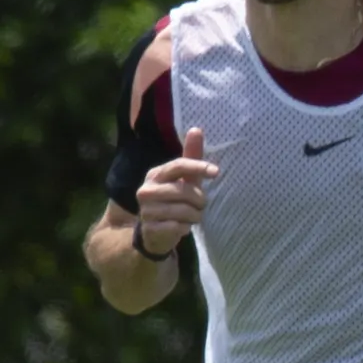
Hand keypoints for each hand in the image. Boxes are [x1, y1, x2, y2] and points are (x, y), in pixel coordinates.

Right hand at [134, 125, 217, 260]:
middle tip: (200, 205)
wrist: (152, 233)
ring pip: (184, 211)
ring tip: (192, 217)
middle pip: (185, 191)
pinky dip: (186, 228)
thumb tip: (197, 129)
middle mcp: (146, 190)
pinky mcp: (150, 229)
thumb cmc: (172, 201)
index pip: (178, 165)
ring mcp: (146, 210)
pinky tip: (182, 227)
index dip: (198, 167)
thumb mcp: (183, 179)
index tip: (216, 172)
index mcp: (155, 174)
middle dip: (200, 200)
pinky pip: (179, 227)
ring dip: (195, 216)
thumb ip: (191, 156)